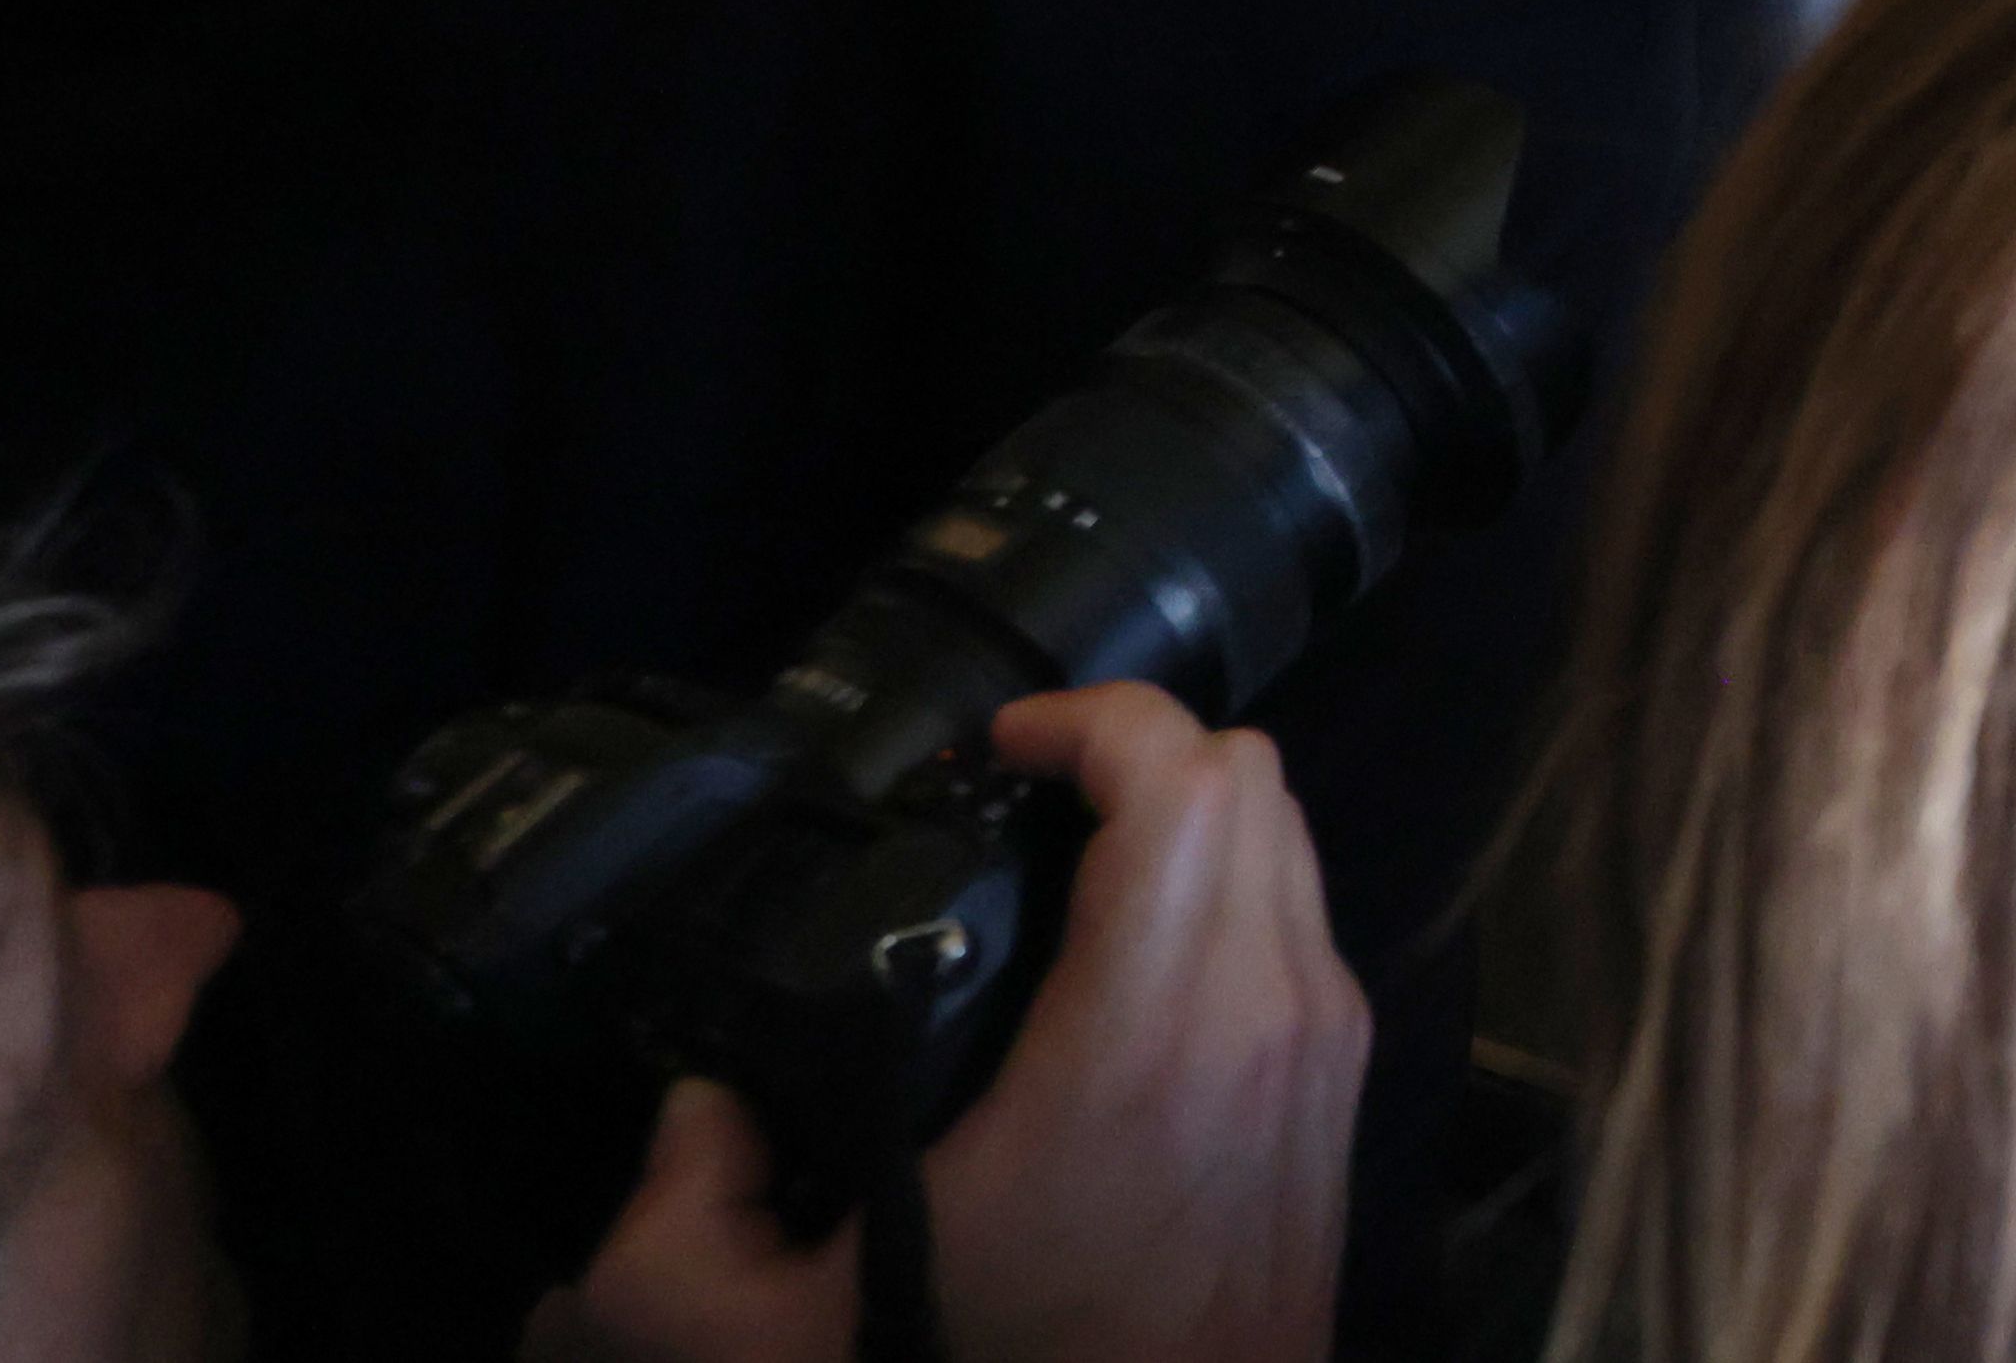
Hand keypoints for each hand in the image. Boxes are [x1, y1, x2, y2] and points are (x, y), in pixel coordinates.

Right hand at [533, 690, 1356, 1362]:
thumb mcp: (755, 1347)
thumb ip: (678, 1223)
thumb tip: (701, 1110)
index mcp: (1146, 1048)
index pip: (1184, 784)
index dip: (1093, 716)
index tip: (997, 745)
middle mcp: (1264, 1021)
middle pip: (1250, 779)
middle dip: (1135, 752)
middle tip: (1017, 795)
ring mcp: (1321, 1053)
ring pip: (1289, 839)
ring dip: (1187, 819)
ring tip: (1064, 860)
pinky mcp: (1337, 1096)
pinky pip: (1303, 921)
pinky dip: (1229, 892)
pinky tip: (1126, 953)